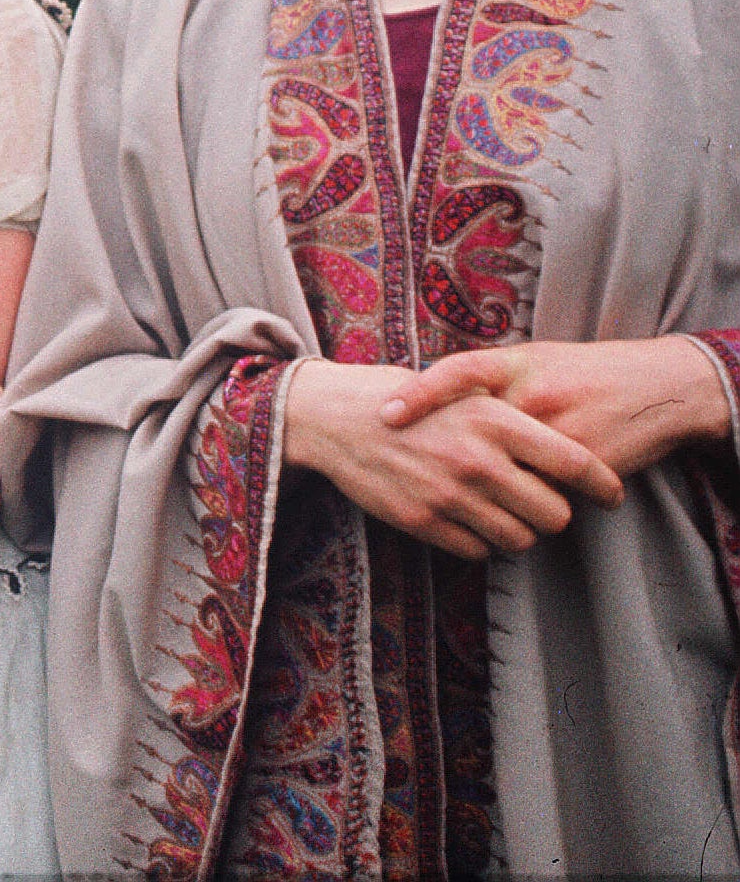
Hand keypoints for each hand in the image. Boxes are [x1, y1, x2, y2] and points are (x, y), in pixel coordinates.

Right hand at [284, 358, 622, 558]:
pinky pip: (478, 551)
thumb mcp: (461, 390)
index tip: (611, 495)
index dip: (604, 485)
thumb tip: (562, 457)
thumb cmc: (402, 398)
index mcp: (494, 420)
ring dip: (518, 531)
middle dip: (552, 513)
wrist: (330, 416)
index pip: (575, 464)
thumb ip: (510, 421)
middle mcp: (477, 460)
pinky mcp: (421, 520)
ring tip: (501, 511)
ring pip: (520, 540)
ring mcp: (448, 494)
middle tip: (538, 503)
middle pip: (554, 514)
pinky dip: (479, 541)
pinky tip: (465, 517)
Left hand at [381, 337, 731, 479]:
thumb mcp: (531, 360)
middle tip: (428, 479)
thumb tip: (426, 399)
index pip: (457, 372)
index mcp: (515, 364)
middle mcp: (533, 394)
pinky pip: (545, 491)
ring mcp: (560, 428)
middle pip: (475, 436)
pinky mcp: (588, 461)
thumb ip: (486, 381)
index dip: (418, 391)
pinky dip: (531, 501)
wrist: (661, 386)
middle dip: (450, 461)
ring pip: (509, 472)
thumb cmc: (584, 371)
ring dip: (491, 490)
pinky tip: (524, 509)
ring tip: (476, 500)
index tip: (385, 416)